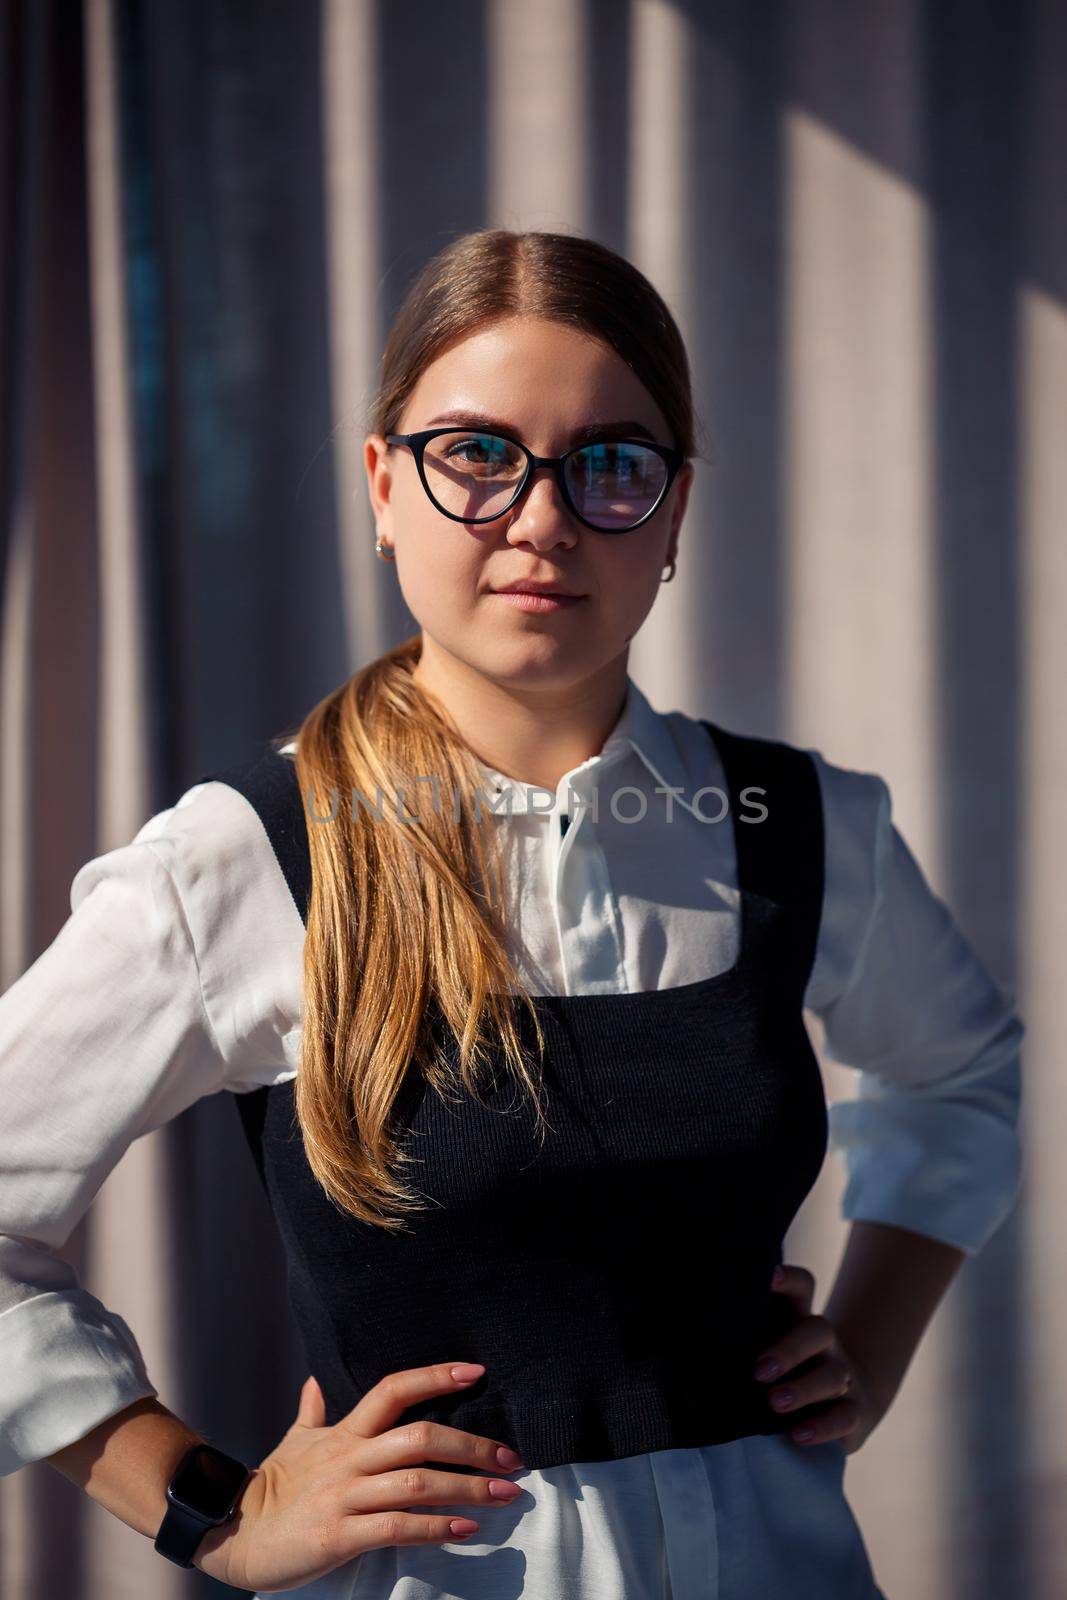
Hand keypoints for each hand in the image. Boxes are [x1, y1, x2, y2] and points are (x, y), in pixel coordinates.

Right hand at [193, 1362, 527, 1592]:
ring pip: (415, 1483)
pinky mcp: (339, 1535)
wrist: (232, 1531)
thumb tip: (313, 1381)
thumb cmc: (273, 1488)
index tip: (477, 1373)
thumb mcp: (294, 1443)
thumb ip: (311, 1413)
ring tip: (504, 1493)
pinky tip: (466, 1530)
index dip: (435, 1376)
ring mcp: (345, 1496)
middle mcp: (350, 1458)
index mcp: (345, 1433)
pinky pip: (396, 1528)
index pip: (394, 1389)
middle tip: (511, 1456)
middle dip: (470, 1444)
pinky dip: (435, 1528)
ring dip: (467, 1487)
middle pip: (418, 1437)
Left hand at [752, 1263, 885, 1455]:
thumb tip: (690, 1337)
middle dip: (789, 1349)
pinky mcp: (853, 1411)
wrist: (838, 1406)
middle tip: (758, 1371)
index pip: (802, 1287)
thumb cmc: (782, 1374)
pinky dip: (823, 1426)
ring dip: (802, 1389)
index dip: (789, 1279)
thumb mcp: (763, 1348)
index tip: (768, 1277)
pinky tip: (798, 1434)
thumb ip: (740, 1338)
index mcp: (798, 1320)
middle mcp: (824, 1344)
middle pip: (817, 1330)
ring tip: (774, 1403)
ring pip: (833, 1374)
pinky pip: (845, 1415)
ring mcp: (842, 1376)